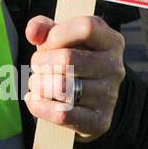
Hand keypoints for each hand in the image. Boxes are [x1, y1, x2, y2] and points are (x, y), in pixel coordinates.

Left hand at [22, 14, 124, 142]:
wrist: (88, 100)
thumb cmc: (71, 60)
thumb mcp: (59, 38)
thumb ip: (43, 28)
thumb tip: (33, 33)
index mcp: (110, 41)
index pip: (86, 28)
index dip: (58, 34)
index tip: (47, 43)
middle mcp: (114, 67)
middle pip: (68, 59)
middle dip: (41, 62)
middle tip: (36, 66)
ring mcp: (109, 95)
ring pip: (61, 88)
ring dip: (38, 84)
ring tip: (36, 83)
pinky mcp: (99, 121)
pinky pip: (62, 115)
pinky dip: (39, 106)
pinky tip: (34, 100)